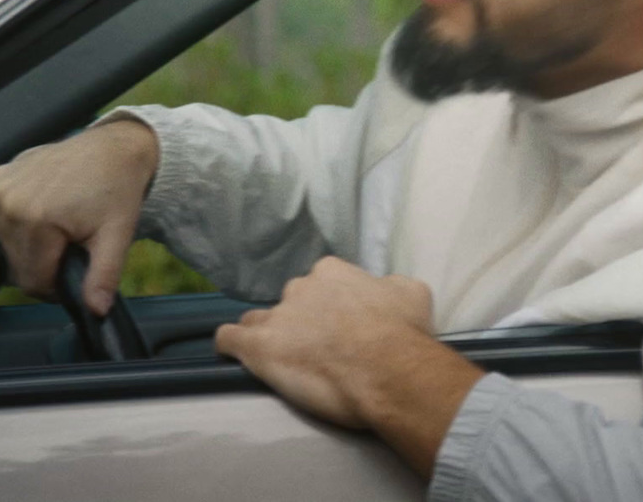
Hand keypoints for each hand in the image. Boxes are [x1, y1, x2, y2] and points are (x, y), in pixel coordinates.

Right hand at [0, 119, 158, 314]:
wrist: (115, 147)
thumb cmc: (117, 186)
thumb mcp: (117, 235)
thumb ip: (103, 277)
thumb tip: (95, 310)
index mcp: (35, 217)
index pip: (32, 280)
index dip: (56, 284)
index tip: (77, 266)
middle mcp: (9, 201)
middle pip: (19, 265)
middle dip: (47, 263)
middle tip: (74, 241)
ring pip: (9, 246)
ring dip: (34, 244)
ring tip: (63, 222)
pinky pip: (4, 222)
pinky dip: (24, 223)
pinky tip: (49, 207)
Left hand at [216, 257, 483, 476]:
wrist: (389, 370)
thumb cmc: (404, 333)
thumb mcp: (412, 292)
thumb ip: (389, 285)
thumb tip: (384, 288)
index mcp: (332, 272)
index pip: (321, 282)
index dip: (331, 306)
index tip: (342, 326)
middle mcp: (301, 288)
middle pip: (292, 301)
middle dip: (301, 321)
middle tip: (321, 348)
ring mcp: (277, 317)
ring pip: (258, 319)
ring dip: (268, 333)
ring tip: (282, 358)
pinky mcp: (258, 347)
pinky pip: (230, 339)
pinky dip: (232, 346)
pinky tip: (238, 356)